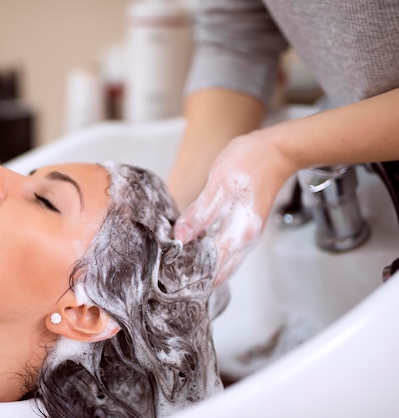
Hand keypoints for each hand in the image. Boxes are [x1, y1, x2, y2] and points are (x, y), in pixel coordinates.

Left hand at [174, 132, 293, 286]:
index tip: (169, 277)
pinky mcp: (244, 226)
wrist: (276, 151)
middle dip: (196, 276)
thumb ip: (199, 214)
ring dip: (202, 264)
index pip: (213, 268)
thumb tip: (180, 238)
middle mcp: (245, 240)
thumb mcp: (218, 186)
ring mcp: (246, 235)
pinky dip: (209, 251)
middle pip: (219, 271)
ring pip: (222, 260)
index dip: (191, 275)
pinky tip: (193, 245)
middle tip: (169, 276)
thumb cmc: (249, 163)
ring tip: (177, 263)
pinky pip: (225, 248)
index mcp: (240, 234)